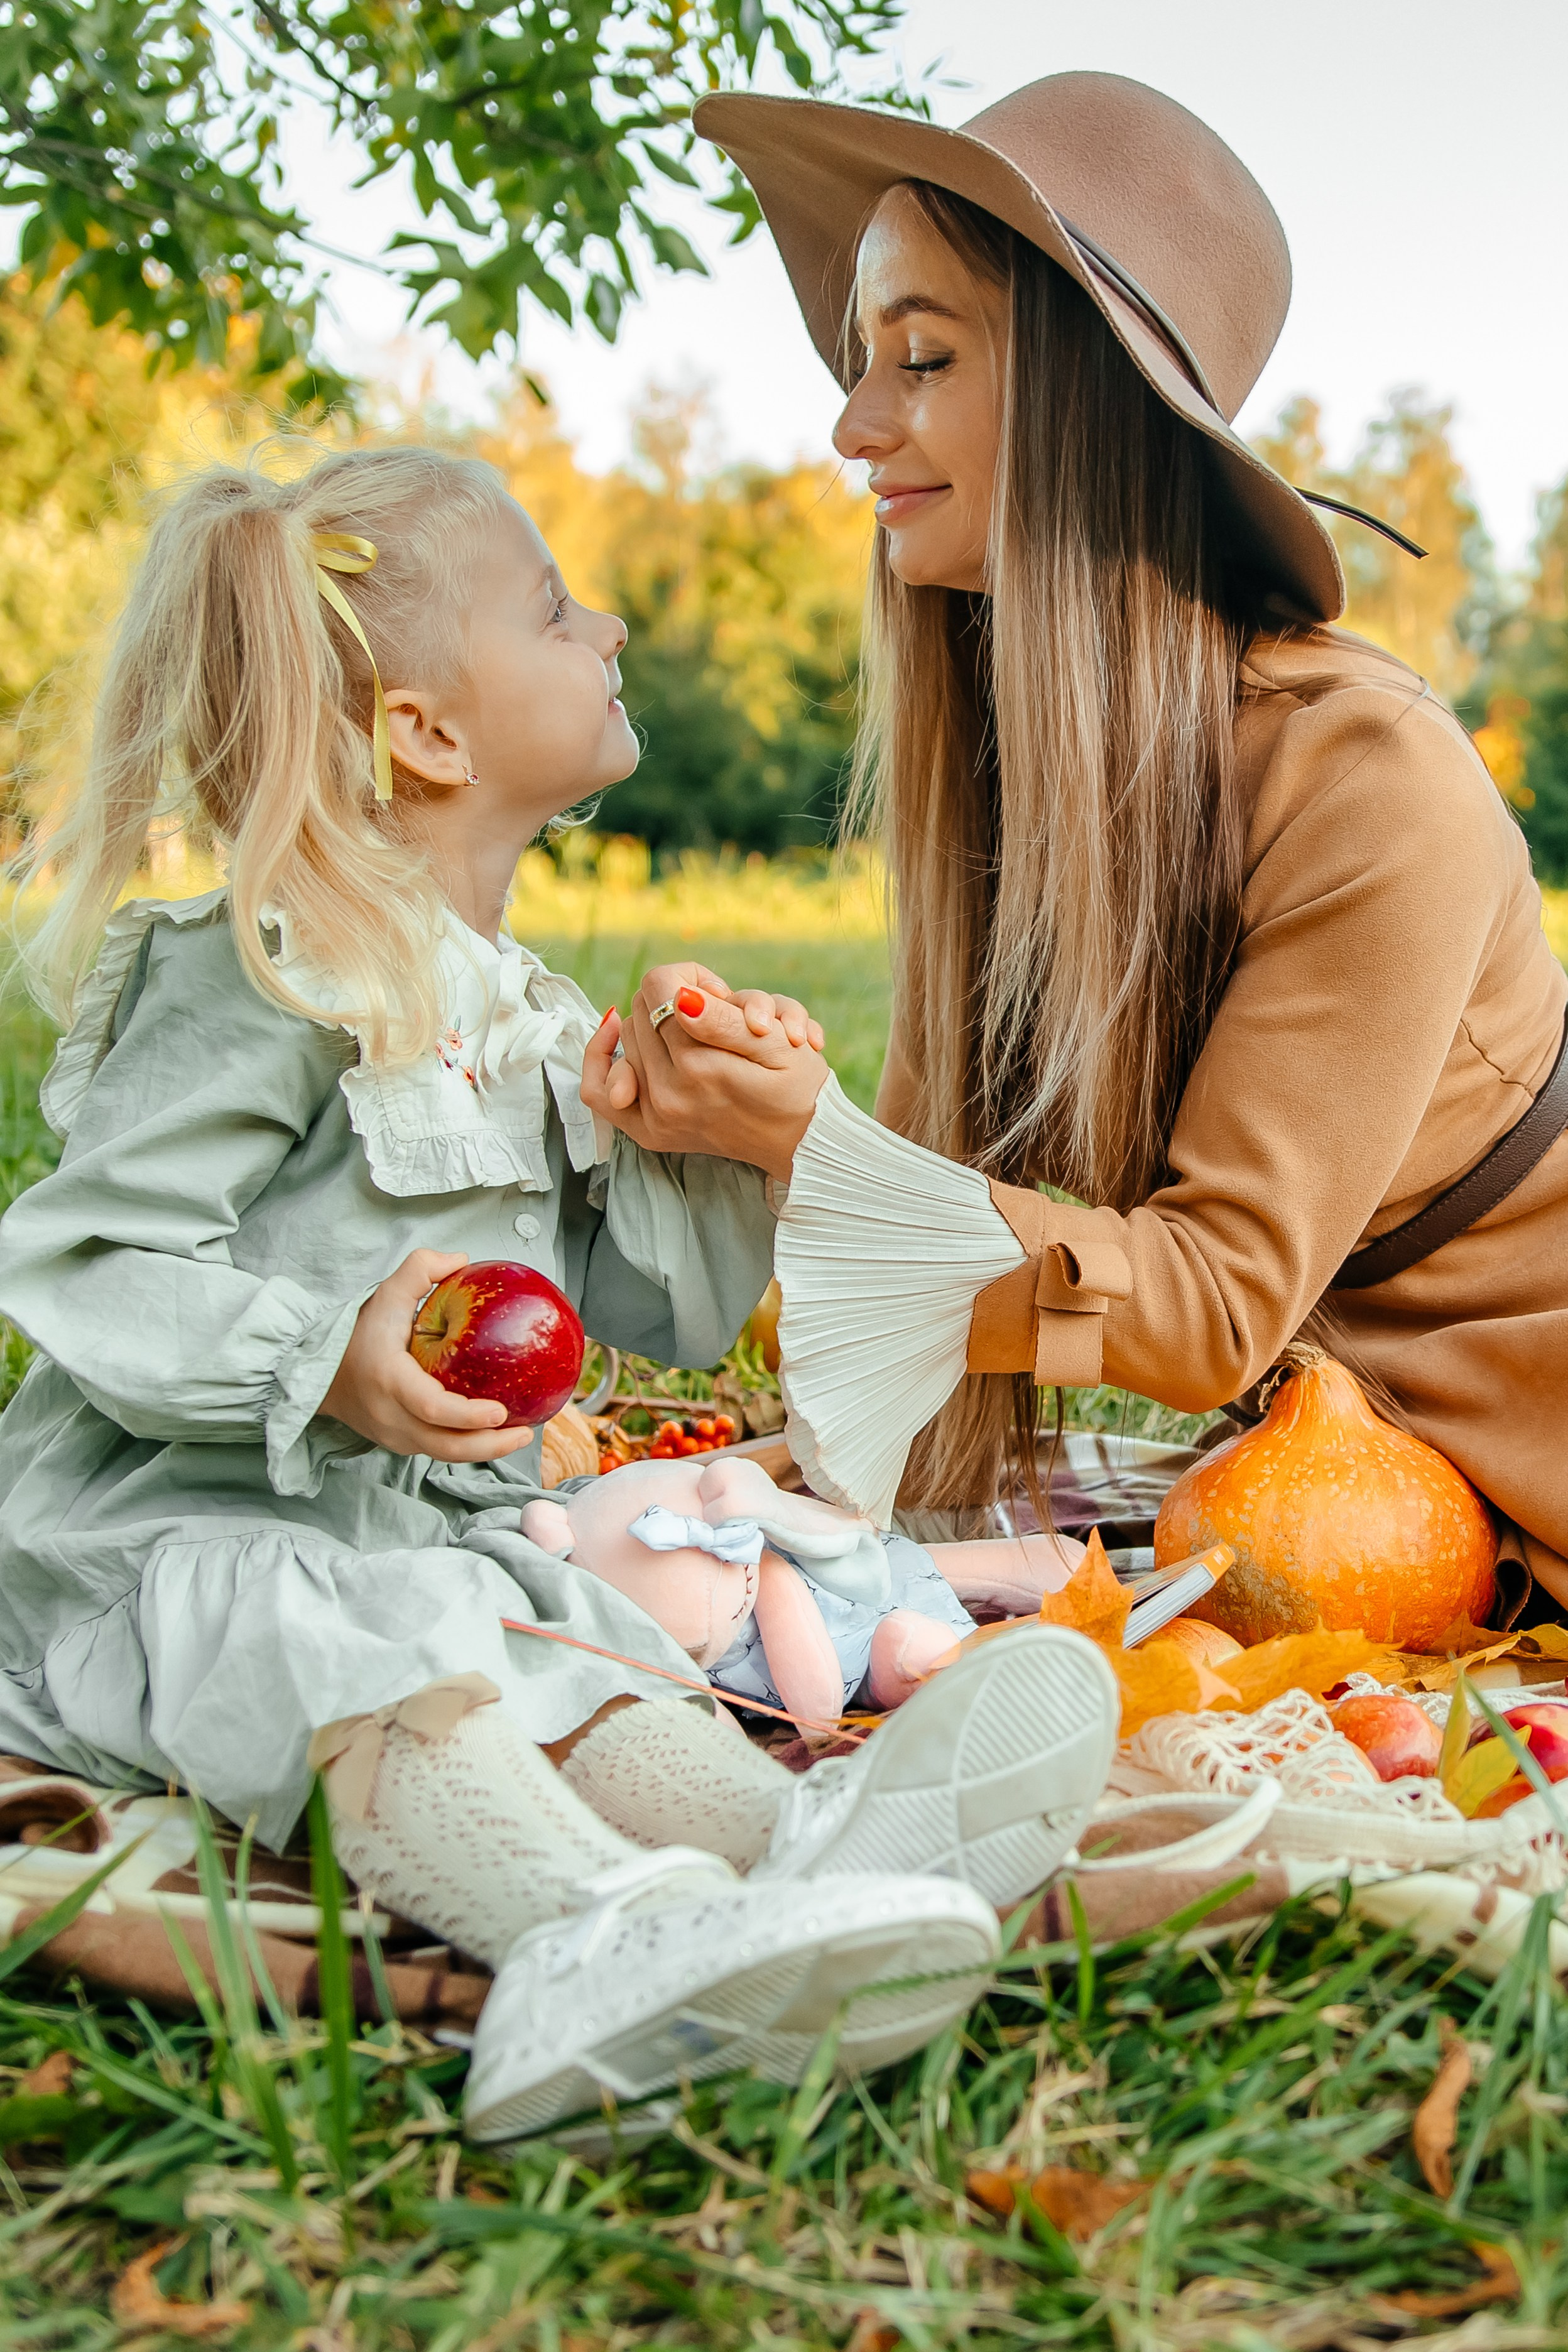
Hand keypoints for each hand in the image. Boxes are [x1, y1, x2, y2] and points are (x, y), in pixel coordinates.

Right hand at [320, 1250, 536, 1461]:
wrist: (320, 1376)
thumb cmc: (356, 1336)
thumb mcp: (383, 1296)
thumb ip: (418, 1270)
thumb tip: (460, 1260)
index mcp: (390, 1382)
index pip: (431, 1408)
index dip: (468, 1415)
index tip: (500, 1412)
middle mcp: (393, 1417)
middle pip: (446, 1446)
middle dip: (490, 1446)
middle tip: (526, 1432)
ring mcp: (396, 1437)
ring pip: (445, 1454)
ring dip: (484, 1450)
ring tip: (520, 1434)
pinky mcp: (401, 1444)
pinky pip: (438, 1450)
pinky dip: (467, 1446)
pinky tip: (494, 1434)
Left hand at [581, 966, 828, 1178]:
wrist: (801, 1142)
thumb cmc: (797, 1087)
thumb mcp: (779, 1045)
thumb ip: (724, 1021)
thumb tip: (680, 999)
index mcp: (699, 1067)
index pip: (659, 988)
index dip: (689, 977)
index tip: (718, 993)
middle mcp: (669, 1094)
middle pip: (640, 1010)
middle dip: (674, 999)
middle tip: (714, 1014)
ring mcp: (655, 1116)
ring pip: (627, 1037)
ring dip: (655, 1025)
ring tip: (695, 1035)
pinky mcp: (649, 1131)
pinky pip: (598, 1091)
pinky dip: (602, 1059)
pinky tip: (616, 1035)